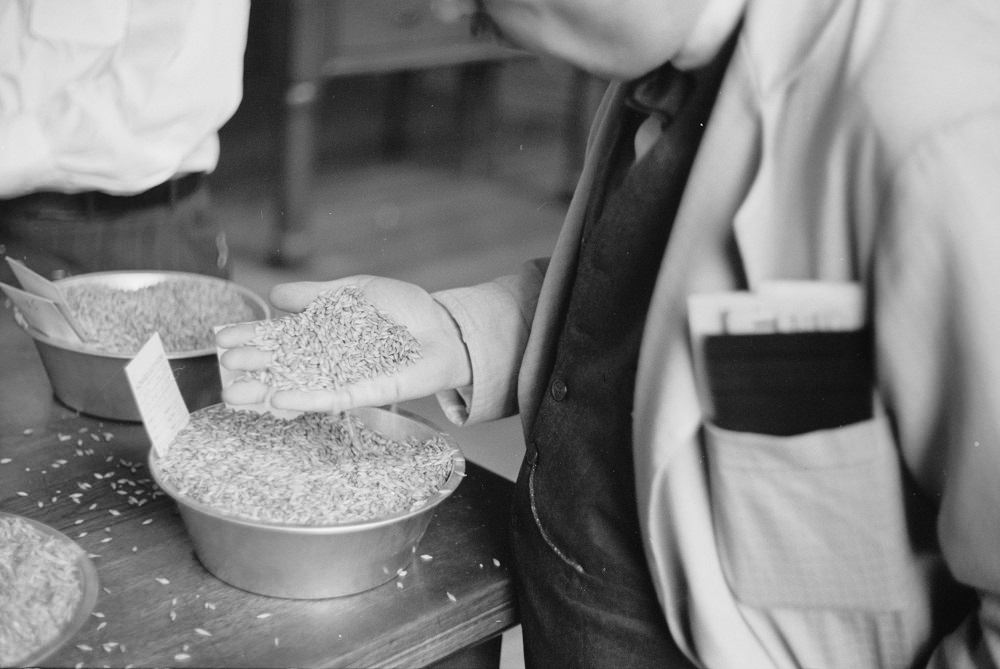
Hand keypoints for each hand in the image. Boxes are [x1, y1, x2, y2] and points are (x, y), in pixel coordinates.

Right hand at [216, 276, 471, 413]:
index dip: (252, 338)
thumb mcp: (354, 291)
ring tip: (236, 394)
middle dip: (253, 368)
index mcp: (325, 335)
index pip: (280, 338)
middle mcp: (331, 362)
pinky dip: (307, 399)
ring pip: (300, 388)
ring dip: (268, 391)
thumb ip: (317, 295)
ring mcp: (347, 379)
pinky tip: (280, 400)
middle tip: (224, 367)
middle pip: (284, 367)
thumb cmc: (403, 309)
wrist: (445, 326)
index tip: (221, 338)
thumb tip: (275, 296)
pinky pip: (334, 398)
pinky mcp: (369, 392)